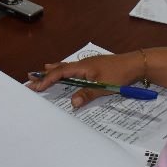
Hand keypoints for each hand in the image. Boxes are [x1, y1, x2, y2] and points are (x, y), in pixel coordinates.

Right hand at [25, 52, 145, 107]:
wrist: (136, 64)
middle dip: (44, 75)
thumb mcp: (104, 86)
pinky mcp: (94, 67)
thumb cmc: (121, 73)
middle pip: (59, 69)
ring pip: (65, 67)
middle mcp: (83, 64)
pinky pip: (73, 69)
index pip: (60, 73)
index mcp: (83, 67)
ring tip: (40, 72)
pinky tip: (64, 71)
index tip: (35, 86)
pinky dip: (63, 71)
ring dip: (52, 71)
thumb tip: (72, 103)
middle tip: (29, 79)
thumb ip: (88, 94)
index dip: (47, 80)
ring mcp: (88, 65)